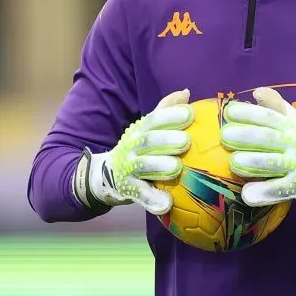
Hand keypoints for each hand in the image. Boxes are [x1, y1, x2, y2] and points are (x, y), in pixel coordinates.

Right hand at [73, 89, 192, 214]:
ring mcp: (127, 169)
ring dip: (159, 166)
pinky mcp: (127, 190)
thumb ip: (165, 110)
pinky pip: (140, 195)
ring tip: (176, 167)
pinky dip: (152, 200)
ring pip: (142, 166)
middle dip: (167, 140)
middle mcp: (131, 147)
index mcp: (139, 130)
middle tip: (186, 142)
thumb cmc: (139, 149)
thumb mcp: (148, 129)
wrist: (105, 175)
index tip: (190, 114)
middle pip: (148, 141)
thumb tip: (186, 92)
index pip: (153, 119)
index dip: (171, 115)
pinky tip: (166, 204)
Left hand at [220, 87, 295, 209]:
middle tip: (225, 136)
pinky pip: (280, 190)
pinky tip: (247, 194)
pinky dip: (264, 192)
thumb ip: (277, 106)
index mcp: (291, 126)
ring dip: (253, 162)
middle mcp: (294, 143)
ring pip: (273, 163)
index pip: (269, 117)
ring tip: (234, 163)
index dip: (249, 113)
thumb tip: (257, 92)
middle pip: (268, 138)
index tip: (229, 112)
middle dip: (246, 136)